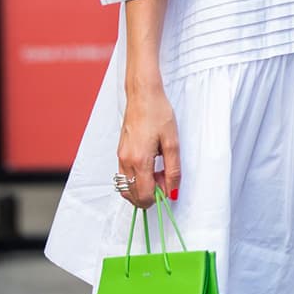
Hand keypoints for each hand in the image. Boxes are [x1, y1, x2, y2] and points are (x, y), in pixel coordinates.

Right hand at [116, 84, 180, 208]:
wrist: (143, 95)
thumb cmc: (158, 113)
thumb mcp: (172, 142)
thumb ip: (173, 170)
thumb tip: (172, 191)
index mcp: (139, 160)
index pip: (144, 195)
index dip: (158, 197)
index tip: (169, 187)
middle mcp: (126, 161)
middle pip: (133, 196)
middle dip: (150, 194)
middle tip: (165, 178)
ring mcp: (120, 157)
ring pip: (126, 187)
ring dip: (142, 188)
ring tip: (158, 172)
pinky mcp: (120, 152)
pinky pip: (124, 176)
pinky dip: (135, 179)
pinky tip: (149, 167)